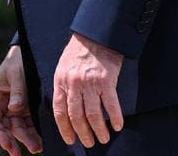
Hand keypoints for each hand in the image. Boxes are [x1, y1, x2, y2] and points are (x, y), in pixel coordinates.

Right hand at [0, 46, 42, 155]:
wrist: (29, 53)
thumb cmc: (18, 61)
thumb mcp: (16, 73)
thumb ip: (17, 91)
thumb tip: (15, 109)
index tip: (6, 143)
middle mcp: (1, 105)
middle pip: (5, 127)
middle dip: (13, 140)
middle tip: (18, 153)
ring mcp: (13, 108)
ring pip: (18, 128)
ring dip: (26, 139)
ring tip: (36, 148)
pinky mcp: (25, 109)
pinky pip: (29, 124)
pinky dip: (33, 133)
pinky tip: (40, 141)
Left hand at [52, 33, 124, 147]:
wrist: (95, 34)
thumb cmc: (78, 51)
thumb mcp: (62, 67)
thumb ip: (63, 86)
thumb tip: (65, 109)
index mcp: (61, 81)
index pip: (60, 111)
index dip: (65, 129)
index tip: (70, 140)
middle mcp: (74, 84)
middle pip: (76, 116)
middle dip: (82, 133)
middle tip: (89, 143)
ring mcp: (90, 83)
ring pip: (93, 114)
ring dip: (99, 130)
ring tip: (103, 138)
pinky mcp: (106, 80)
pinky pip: (111, 105)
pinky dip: (115, 118)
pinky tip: (117, 126)